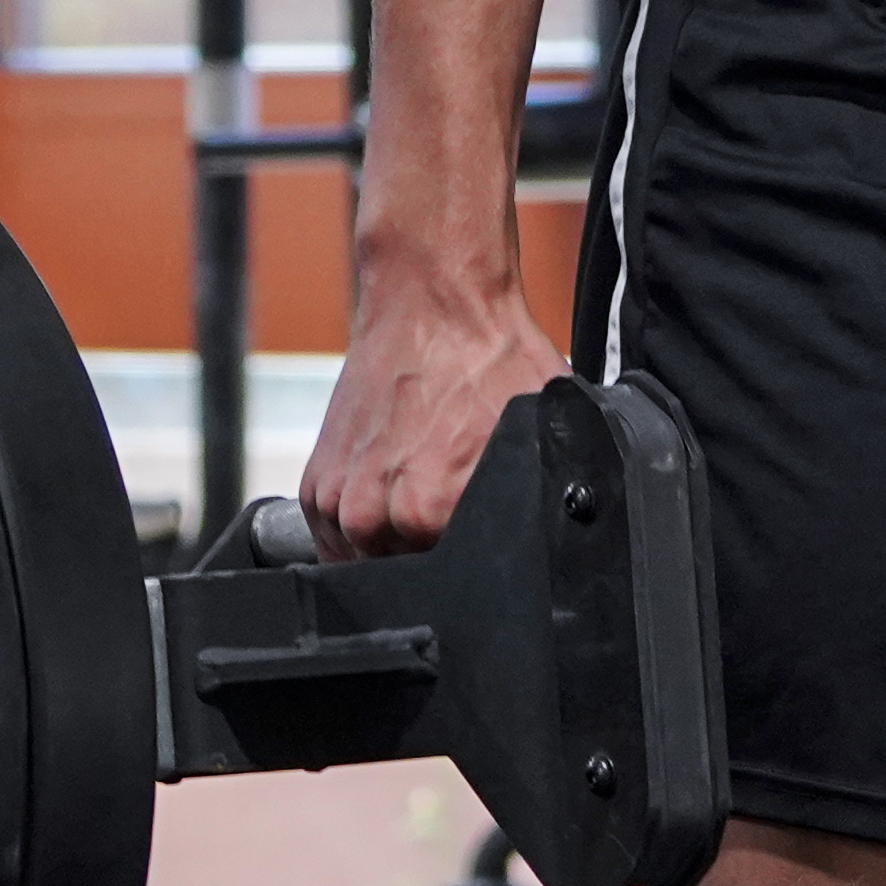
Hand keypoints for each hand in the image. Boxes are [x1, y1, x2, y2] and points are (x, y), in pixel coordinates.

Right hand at [306, 250, 564, 558]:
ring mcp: (337, 501)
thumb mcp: (542, 434)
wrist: (435, 302)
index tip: (489, 548)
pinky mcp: (315, 484)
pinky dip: (362, 528)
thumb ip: (543, 499)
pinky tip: (393, 495)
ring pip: (367, 565)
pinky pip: (335, 540)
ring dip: (393, 548)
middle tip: (457, 518)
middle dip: (433, 560)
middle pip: (407, 580)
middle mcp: (373, 514)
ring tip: (424, 499)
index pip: (455, 583)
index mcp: (428, 512)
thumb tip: (569, 540)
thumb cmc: (490, 360)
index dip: (479, 569)